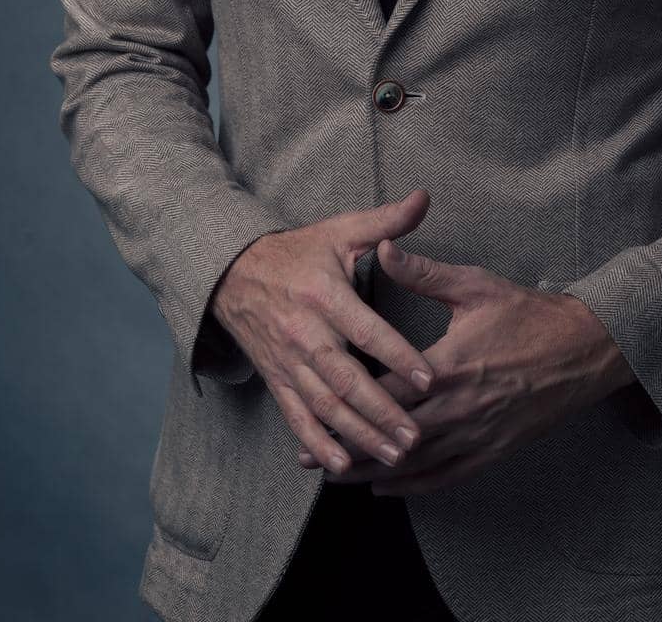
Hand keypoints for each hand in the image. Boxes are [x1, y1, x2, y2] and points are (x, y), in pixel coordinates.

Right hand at [210, 189, 437, 474]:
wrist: (232, 273)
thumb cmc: (299, 252)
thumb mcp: (341, 230)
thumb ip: (386, 221)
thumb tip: (425, 197)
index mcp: (325, 295)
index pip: (366, 331)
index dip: (397, 355)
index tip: (429, 378)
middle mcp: (305, 333)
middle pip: (347, 379)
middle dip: (382, 411)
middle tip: (416, 435)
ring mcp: (288, 361)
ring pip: (326, 405)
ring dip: (359, 433)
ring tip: (394, 454)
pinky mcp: (276, 379)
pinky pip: (297, 416)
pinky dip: (317, 443)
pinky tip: (342, 464)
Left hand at [296, 243, 635, 493]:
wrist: (585, 348)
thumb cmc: (530, 314)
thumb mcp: (476, 286)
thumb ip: (424, 273)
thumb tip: (380, 250)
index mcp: (450, 364)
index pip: (387, 391)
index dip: (348, 403)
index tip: (316, 408)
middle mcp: (459, 407)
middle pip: (392, 437)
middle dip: (351, 449)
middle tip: (311, 458)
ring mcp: (477, 434)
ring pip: (414, 464)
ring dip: (374, 473)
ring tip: (339, 478)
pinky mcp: (493, 451)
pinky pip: (446, 478)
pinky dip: (413, 487)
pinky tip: (388, 487)